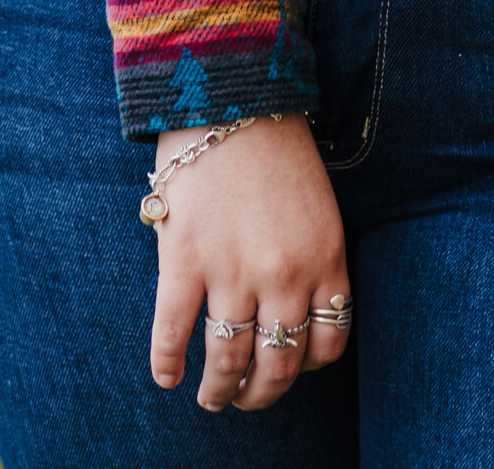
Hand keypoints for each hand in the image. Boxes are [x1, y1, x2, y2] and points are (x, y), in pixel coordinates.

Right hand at [148, 115, 350, 410]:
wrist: (230, 95)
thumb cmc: (277, 146)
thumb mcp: (319, 207)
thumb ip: (313, 260)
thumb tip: (294, 313)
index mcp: (326, 259)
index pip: (327, 343)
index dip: (306, 366)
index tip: (289, 368)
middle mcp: (283, 276)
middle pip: (279, 364)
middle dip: (262, 393)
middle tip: (245, 399)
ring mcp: (232, 272)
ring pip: (228, 361)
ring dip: (219, 391)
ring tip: (211, 398)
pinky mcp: (184, 261)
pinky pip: (173, 333)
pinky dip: (167, 363)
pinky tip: (167, 377)